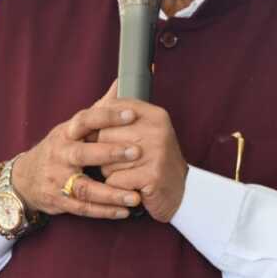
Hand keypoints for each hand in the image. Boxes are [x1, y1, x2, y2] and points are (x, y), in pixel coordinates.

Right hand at [12, 83, 144, 219]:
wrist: (25, 178)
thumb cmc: (60, 148)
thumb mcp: (73, 127)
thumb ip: (100, 108)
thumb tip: (122, 82)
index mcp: (66, 133)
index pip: (85, 120)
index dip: (107, 116)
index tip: (132, 114)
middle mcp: (60, 154)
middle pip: (83, 154)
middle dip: (110, 153)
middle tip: (138, 152)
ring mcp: (58, 179)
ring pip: (84, 187)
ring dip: (111, 193)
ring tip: (135, 196)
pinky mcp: (59, 201)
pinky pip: (83, 208)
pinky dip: (104, 211)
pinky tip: (124, 211)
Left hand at [98, 99, 188, 222]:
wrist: (177, 192)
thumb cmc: (153, 159)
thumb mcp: (144, 129)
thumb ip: (123, 111)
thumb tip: (112, 85)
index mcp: (154, 115)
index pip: (111, 108)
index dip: (99, 124)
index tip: (101, 134)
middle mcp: (157, 131)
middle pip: (104, 135)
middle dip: (104, 152)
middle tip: (122, 160)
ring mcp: (157, 153)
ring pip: (106, 161)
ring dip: (110, 172)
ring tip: (130, 173)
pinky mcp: (152, 176)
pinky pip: (113, 180)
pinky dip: (116, 187)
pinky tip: (131, 186)